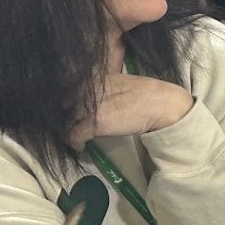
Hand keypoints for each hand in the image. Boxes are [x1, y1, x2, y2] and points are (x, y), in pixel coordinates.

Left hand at [70, 74, 194, 148]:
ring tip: (74, 136)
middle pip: (63, 103)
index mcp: (95, 78)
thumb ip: (105, 87)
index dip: (66, 100)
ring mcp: (89, 106)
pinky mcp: (93, 123)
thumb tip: (95, 96)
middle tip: (70, 124)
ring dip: (67, 129)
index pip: (69, 88)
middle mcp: (88, 90)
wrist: (161, 105)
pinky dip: (74, 143)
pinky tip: (80, 147)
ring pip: (65, 120)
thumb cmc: (148, 94)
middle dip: (64, 114)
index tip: (68, 109)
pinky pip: (73, 135)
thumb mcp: (121, 83)